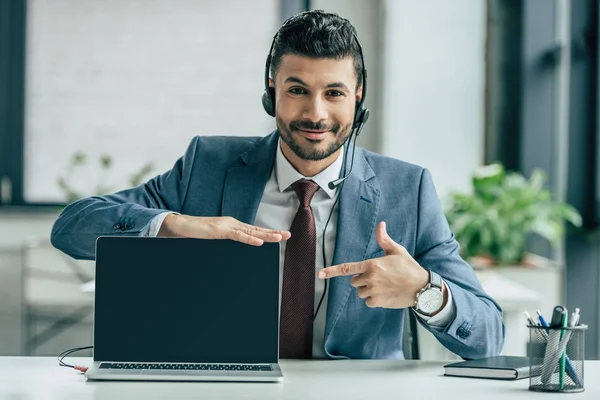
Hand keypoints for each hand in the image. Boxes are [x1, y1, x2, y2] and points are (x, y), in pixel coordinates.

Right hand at [158, 214, 290, 245]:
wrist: (180, 225)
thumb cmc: (196, 233)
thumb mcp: (215, 238)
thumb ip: (226, 240)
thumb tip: (237, 245)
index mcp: (232, 226)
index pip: (253, 230)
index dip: (268, 233)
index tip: (281, 235)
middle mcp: (232, 223)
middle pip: (256, 229)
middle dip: (273, 232)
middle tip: (288, 235)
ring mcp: (226, 226)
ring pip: (250, 231)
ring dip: (266, 235)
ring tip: (279, 238)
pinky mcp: (219, 230)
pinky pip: (237, 235)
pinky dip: (249, 238)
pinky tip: (259, 241)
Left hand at [318, 221, 429, 308]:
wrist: (422, 288)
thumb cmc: (409, 267)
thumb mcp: (397, 251)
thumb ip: (384, 240)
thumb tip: (381, 224)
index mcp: (372, 264)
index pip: (347, 268)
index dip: (332, 271)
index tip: (320, 274)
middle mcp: (370, 277)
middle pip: (355, 282)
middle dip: (363, 280)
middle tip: (379, 278)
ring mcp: (373, 290)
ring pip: (361, 292)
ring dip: (368, 291)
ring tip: (384, 286)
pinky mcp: (378, 301)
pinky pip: (368, 302)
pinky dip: (374, 300)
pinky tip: (386, 295)